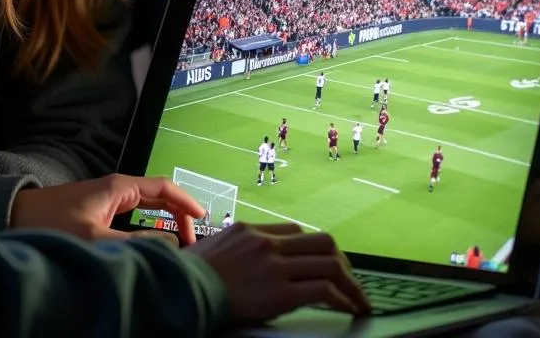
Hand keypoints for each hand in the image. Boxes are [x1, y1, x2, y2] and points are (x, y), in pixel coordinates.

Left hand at [10, 173, 200, 243]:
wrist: (14, 218)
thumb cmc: (51, 224)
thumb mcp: (94, 237)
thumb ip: (134, 244)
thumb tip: (170, 246)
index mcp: (120, 187)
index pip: (164, 187)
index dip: (186, 202)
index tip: (203, 221)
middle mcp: (116, 191)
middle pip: (159, 198)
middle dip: (179, 216)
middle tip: (192, 243)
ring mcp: (107, 202)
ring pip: (147, 210)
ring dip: (164, 225)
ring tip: (178, 247)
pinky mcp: (97, 215)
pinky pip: (133, 219)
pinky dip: (148, 231)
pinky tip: (149, 248)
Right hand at [186, 222, 369, 323]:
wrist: (181, 291)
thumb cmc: (189, 277)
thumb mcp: (214, 250)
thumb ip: (237, 250)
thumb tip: (247, 262)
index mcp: (250, 230)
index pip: (295, 232)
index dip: (313, 250)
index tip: (322, 265)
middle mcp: (267, 243)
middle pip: (321, 241)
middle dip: (341, 262)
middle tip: (350, 281)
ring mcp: (275, 265)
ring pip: (330, 262)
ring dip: (350, 283)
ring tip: (358, 299)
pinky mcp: (280, 293)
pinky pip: (323, 289)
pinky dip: (342, 298)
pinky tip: (348, 309)